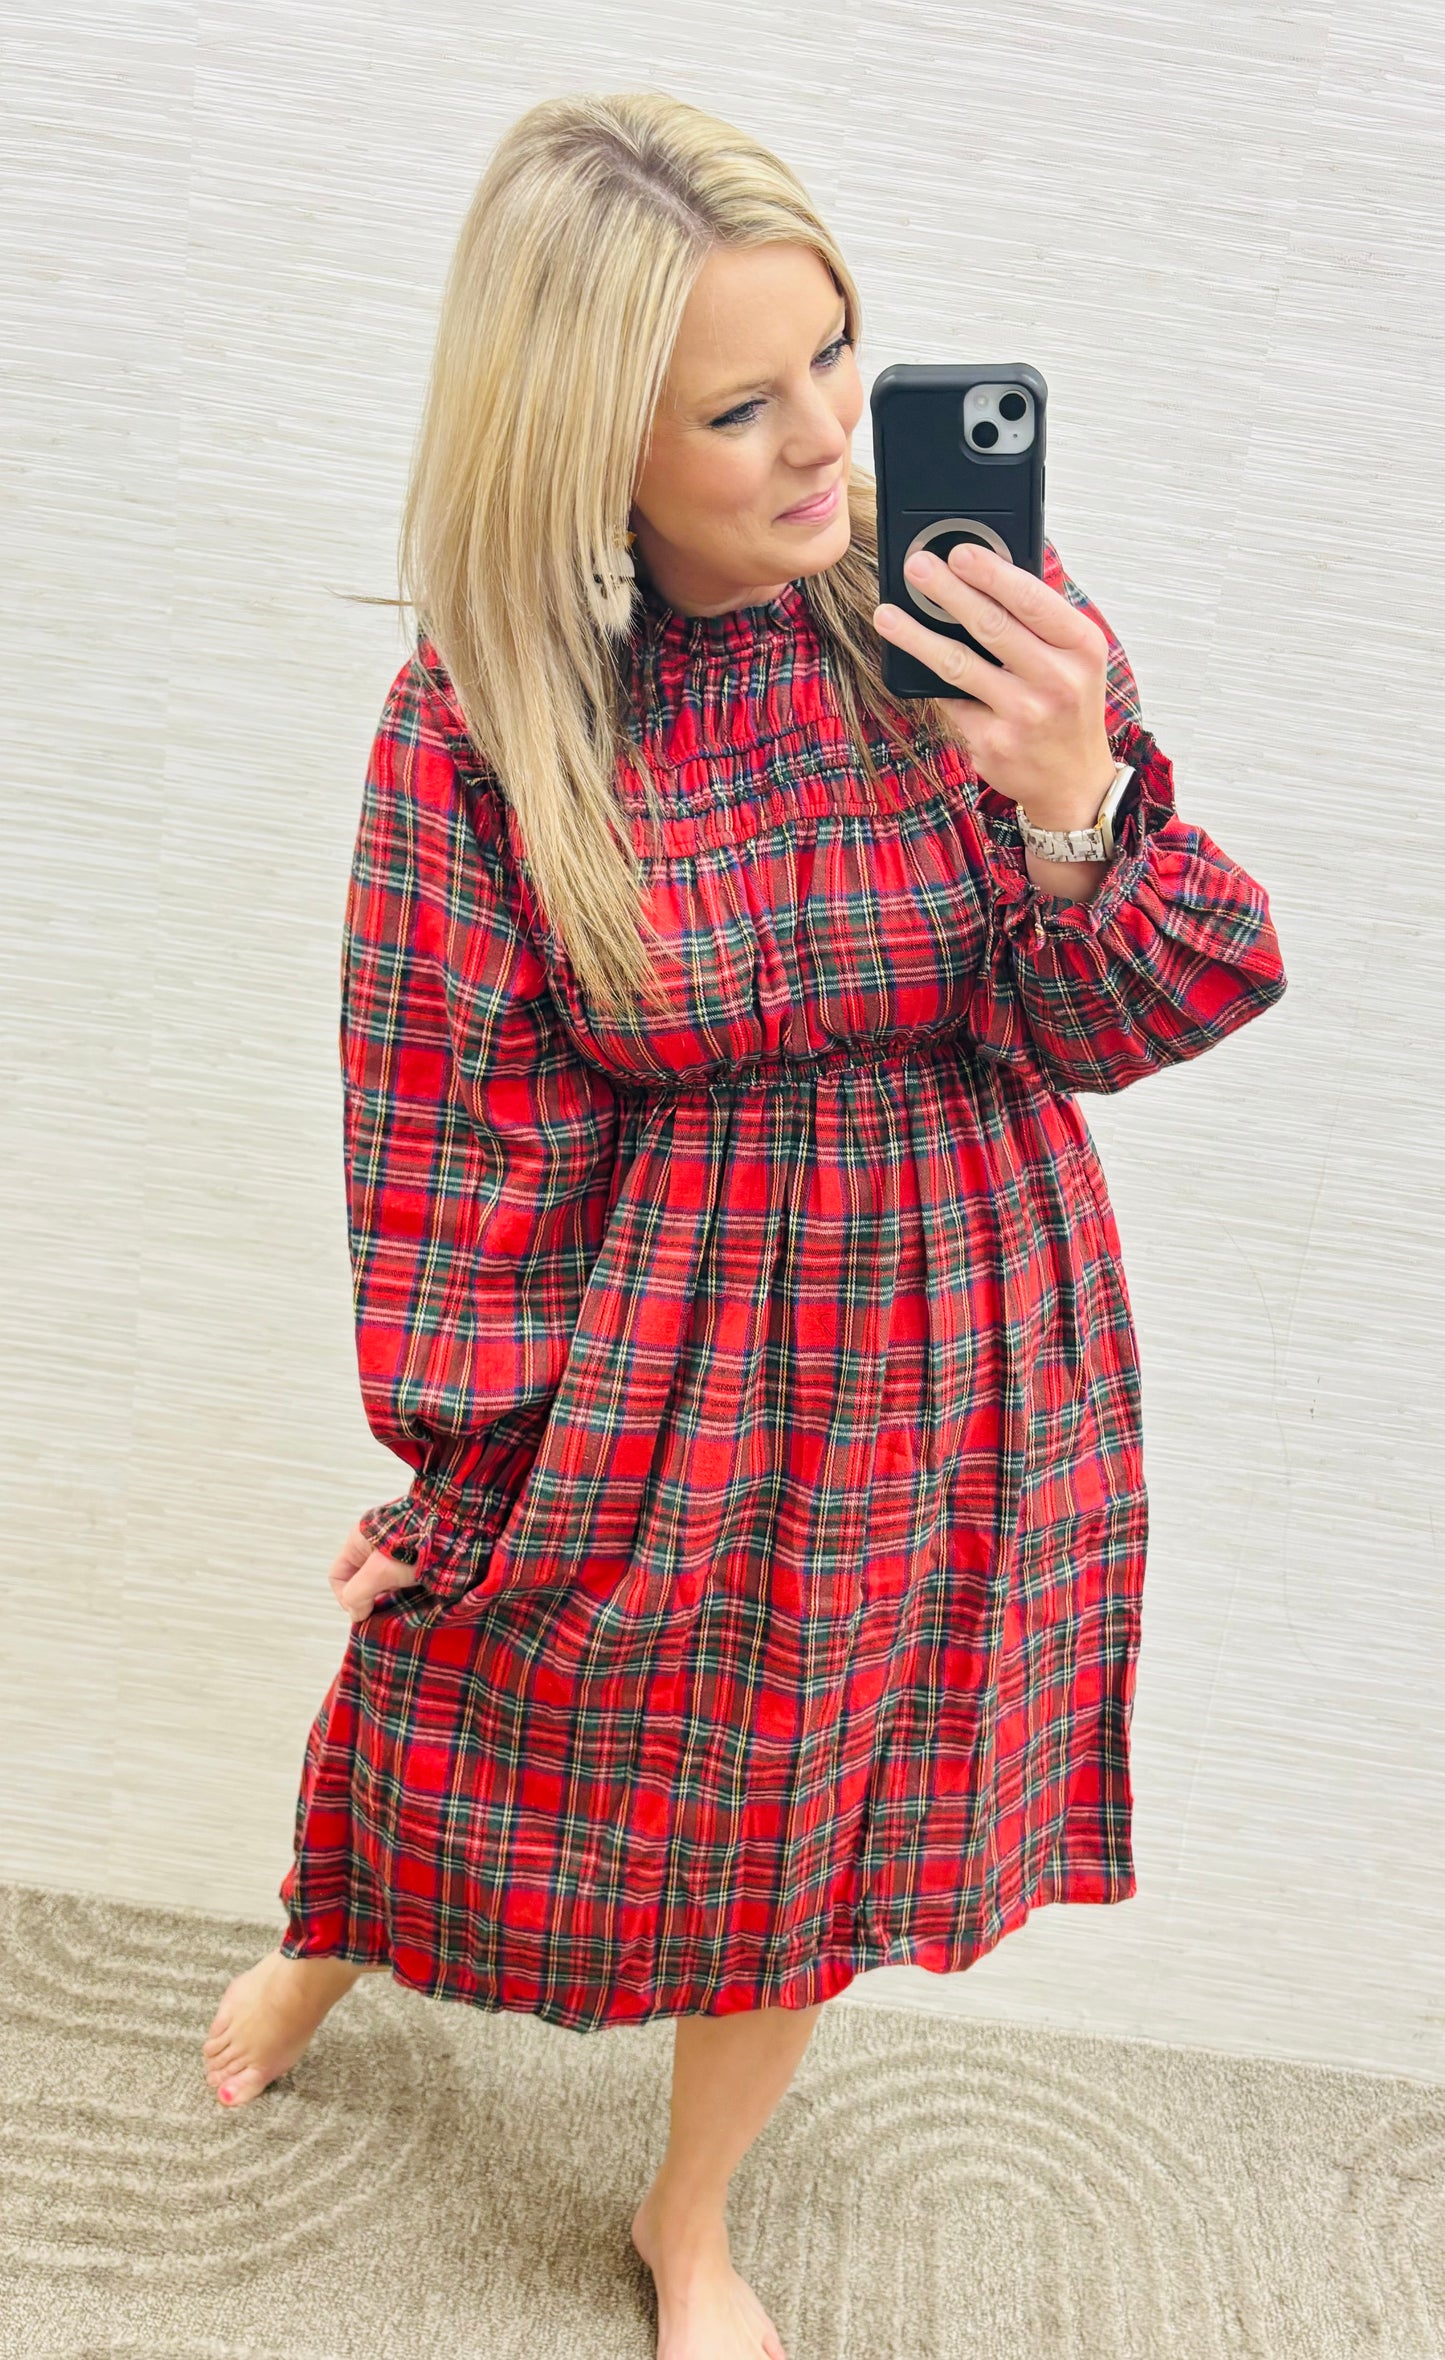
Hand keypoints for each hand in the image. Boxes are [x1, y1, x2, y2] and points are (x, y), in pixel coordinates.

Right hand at [329, 1519, 423, 1624]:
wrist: (458, 1524)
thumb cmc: (416, 1543)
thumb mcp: (380, 1571)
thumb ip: (359, 1594)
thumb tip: (357, 1614)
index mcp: (360, 1540)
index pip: (338, 1577)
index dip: (346, 1598)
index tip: (366, 1610)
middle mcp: (376, 1544)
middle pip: (362, 1582)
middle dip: (372, 1601)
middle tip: (387, 1613)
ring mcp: (397, 1550)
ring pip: (385, 1583)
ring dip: (392, 1598)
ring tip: (405, 1608)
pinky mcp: (418, 1556)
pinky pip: (405, 1579)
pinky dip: (408, 1591)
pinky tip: (418, 1599)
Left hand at [873, 542, 1116, 828]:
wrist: (1072, 780)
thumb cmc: (1068, 705)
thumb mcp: (1074, 657)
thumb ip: (1038, 620)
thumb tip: (981, 575)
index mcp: (1081, 647)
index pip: (1030, 600)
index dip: (990, 573)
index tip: (958, 552)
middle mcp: (1057, 681)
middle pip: (991, 626)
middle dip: (947, 592)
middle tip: (917, 567)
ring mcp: (1022, 716)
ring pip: (957, 665)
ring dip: (916, 636)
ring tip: (888, 615)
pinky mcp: (991, 743)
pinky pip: (950, 701)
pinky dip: (930, 681)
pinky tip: (911, 664)